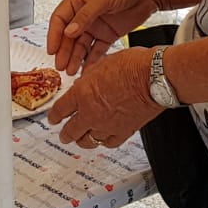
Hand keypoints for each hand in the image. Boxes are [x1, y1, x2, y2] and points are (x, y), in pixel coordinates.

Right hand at [46, 0, 162, 74]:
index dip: (54, 35)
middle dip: (64, 51)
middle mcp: (84, 14)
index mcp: (77, 0)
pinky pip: (97, 50)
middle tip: (60, 65)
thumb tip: (69, 31)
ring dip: (75, 58)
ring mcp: (96, 26)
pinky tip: (87, 69)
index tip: (52, 49)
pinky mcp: (108, 35)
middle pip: (69, 36)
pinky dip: (92, 60)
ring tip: (70, 71)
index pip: (59, 19)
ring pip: (81, 45)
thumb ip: (85, 15)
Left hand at [46, 46, 160, 149]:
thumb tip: (84, 82)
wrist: (154, 78)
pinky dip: (103, 142)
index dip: (54, 116)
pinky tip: (103, 139)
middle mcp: (91, 112)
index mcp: (82, 94)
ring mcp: (107, 125)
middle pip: (70, 131)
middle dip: (65, 134)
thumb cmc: (133, 66)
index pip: (60, 110)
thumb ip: (88, 77)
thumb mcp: (101, 64)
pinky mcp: (123, 132)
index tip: (53, 119)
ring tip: (81, 140)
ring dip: (82, 141)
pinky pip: (108, 143)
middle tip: (63, 135)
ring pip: (88, 141)